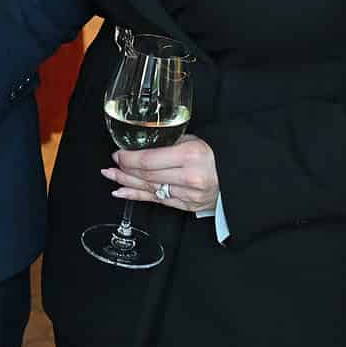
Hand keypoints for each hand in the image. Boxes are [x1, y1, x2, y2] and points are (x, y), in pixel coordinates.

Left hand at [104, 135, 219, 211]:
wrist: (235, 177)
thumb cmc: (213, 155)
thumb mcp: (192, 140)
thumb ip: (167, 144)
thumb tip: (138, 147)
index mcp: (190, 155)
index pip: (149, 160)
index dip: (129, 158)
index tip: (118, 154)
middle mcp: (189, 177)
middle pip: (147, 175)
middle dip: (124, 169)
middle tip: (110, 165)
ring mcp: (189, 194)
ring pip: (149, 189)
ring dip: (126, 182)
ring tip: (111, 176)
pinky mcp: (187, 206)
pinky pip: (157, 200)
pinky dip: (137, 196)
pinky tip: (122, 192)